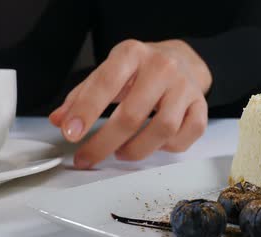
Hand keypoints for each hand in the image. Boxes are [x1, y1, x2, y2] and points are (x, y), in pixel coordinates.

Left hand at [49, 39, 211, 168]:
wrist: (182, 59)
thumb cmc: (140, 69)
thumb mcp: (109, 72)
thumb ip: (82, 96)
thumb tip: (60, 120)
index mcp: (132, 54)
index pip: (106, 83)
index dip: (85, 111)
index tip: (70, 133)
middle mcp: (162, 67)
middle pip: (132, 115)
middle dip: (104, 143)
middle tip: (87, 157)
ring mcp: (185, 87)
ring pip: (163, 129)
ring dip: (137, 149)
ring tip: (121, 152)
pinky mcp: (200, 105)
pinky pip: (186, 136)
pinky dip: (167, 148)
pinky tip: (153, 145)